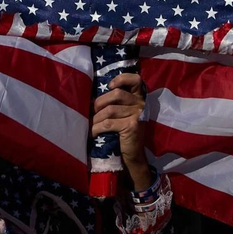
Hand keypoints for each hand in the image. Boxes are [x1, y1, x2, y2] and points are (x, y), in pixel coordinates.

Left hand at [91, 73, 153, 190]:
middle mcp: (141, 103)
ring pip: (109, 110)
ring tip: (91, 124)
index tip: (110, 86)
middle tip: (92, 112)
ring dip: (96, 118)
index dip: (121, 78)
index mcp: (139, 97)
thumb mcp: (123, 113)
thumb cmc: (123, 131)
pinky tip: (92, 133)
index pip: (135, 79)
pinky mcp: (132, 126)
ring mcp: (138, 114)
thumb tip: (92, 96)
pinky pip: (108, 123)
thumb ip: (116, 101)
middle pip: (116, 94)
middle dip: (99, 102)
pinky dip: (96, 128)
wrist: (132, 155)